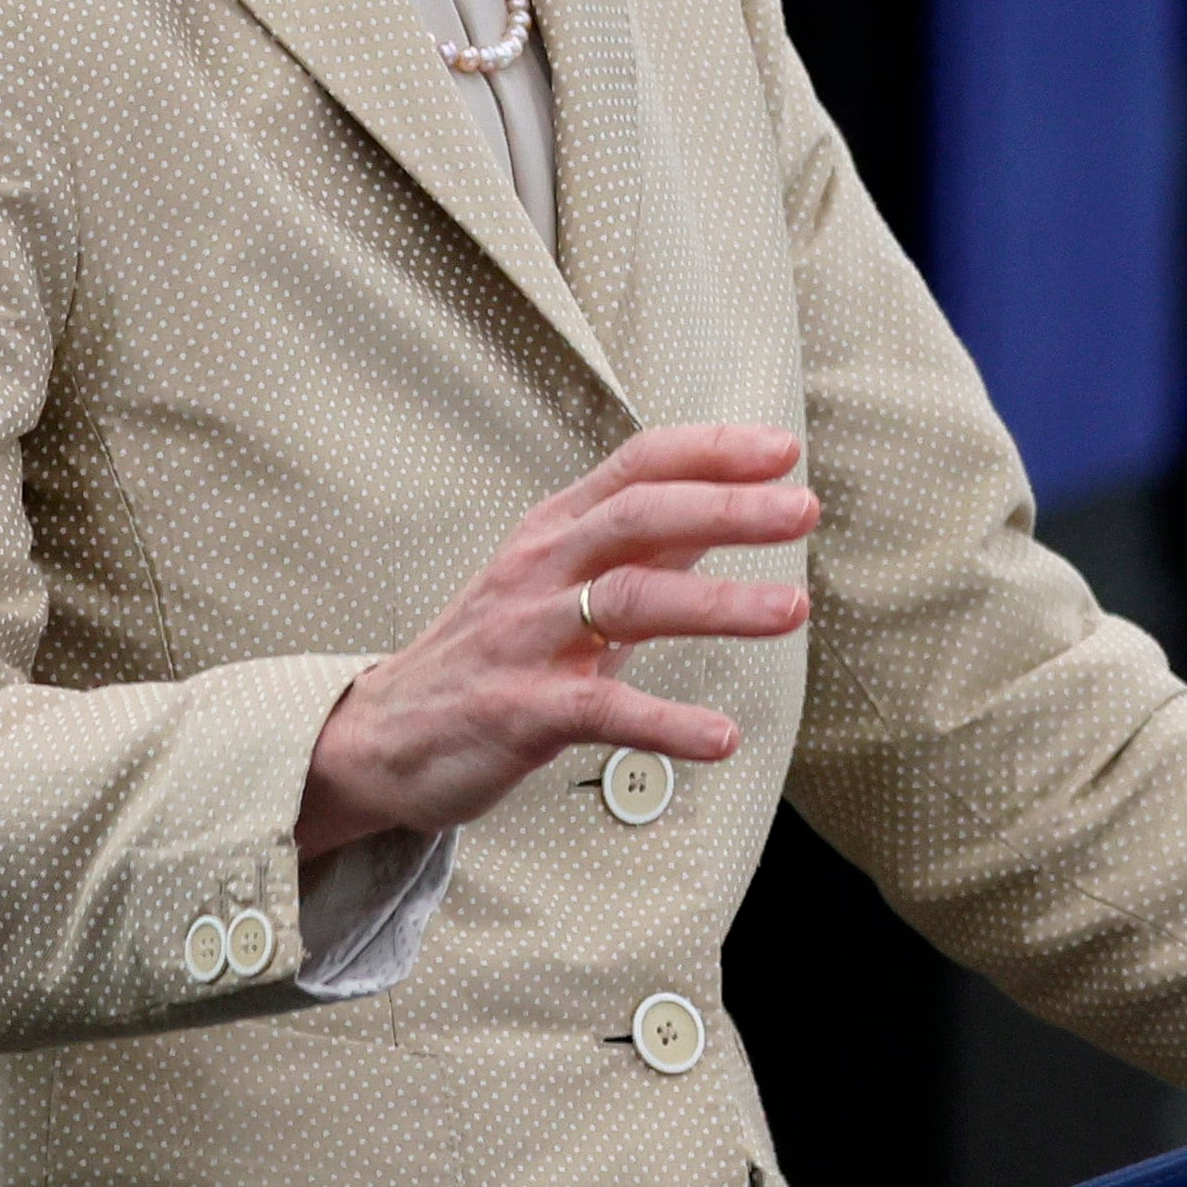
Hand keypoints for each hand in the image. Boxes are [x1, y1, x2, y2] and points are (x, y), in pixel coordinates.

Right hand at [299, 424, 818, 856]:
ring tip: (796, 610)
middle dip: (726, 508)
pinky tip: (723, 737)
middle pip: (638, 518)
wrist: (383, 736)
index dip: (711, 451)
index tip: (785, 449)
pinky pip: (603, 711)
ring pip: (629, 603)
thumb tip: (735, 505)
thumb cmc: (494, 650)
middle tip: (803, 508)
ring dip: (719, 605)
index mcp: (554, 529)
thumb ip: (645, 547)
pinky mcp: (520, 712)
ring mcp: (527, 639)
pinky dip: (667, 722)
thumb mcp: (563, 581)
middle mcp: (540, 570)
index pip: (637, 465)